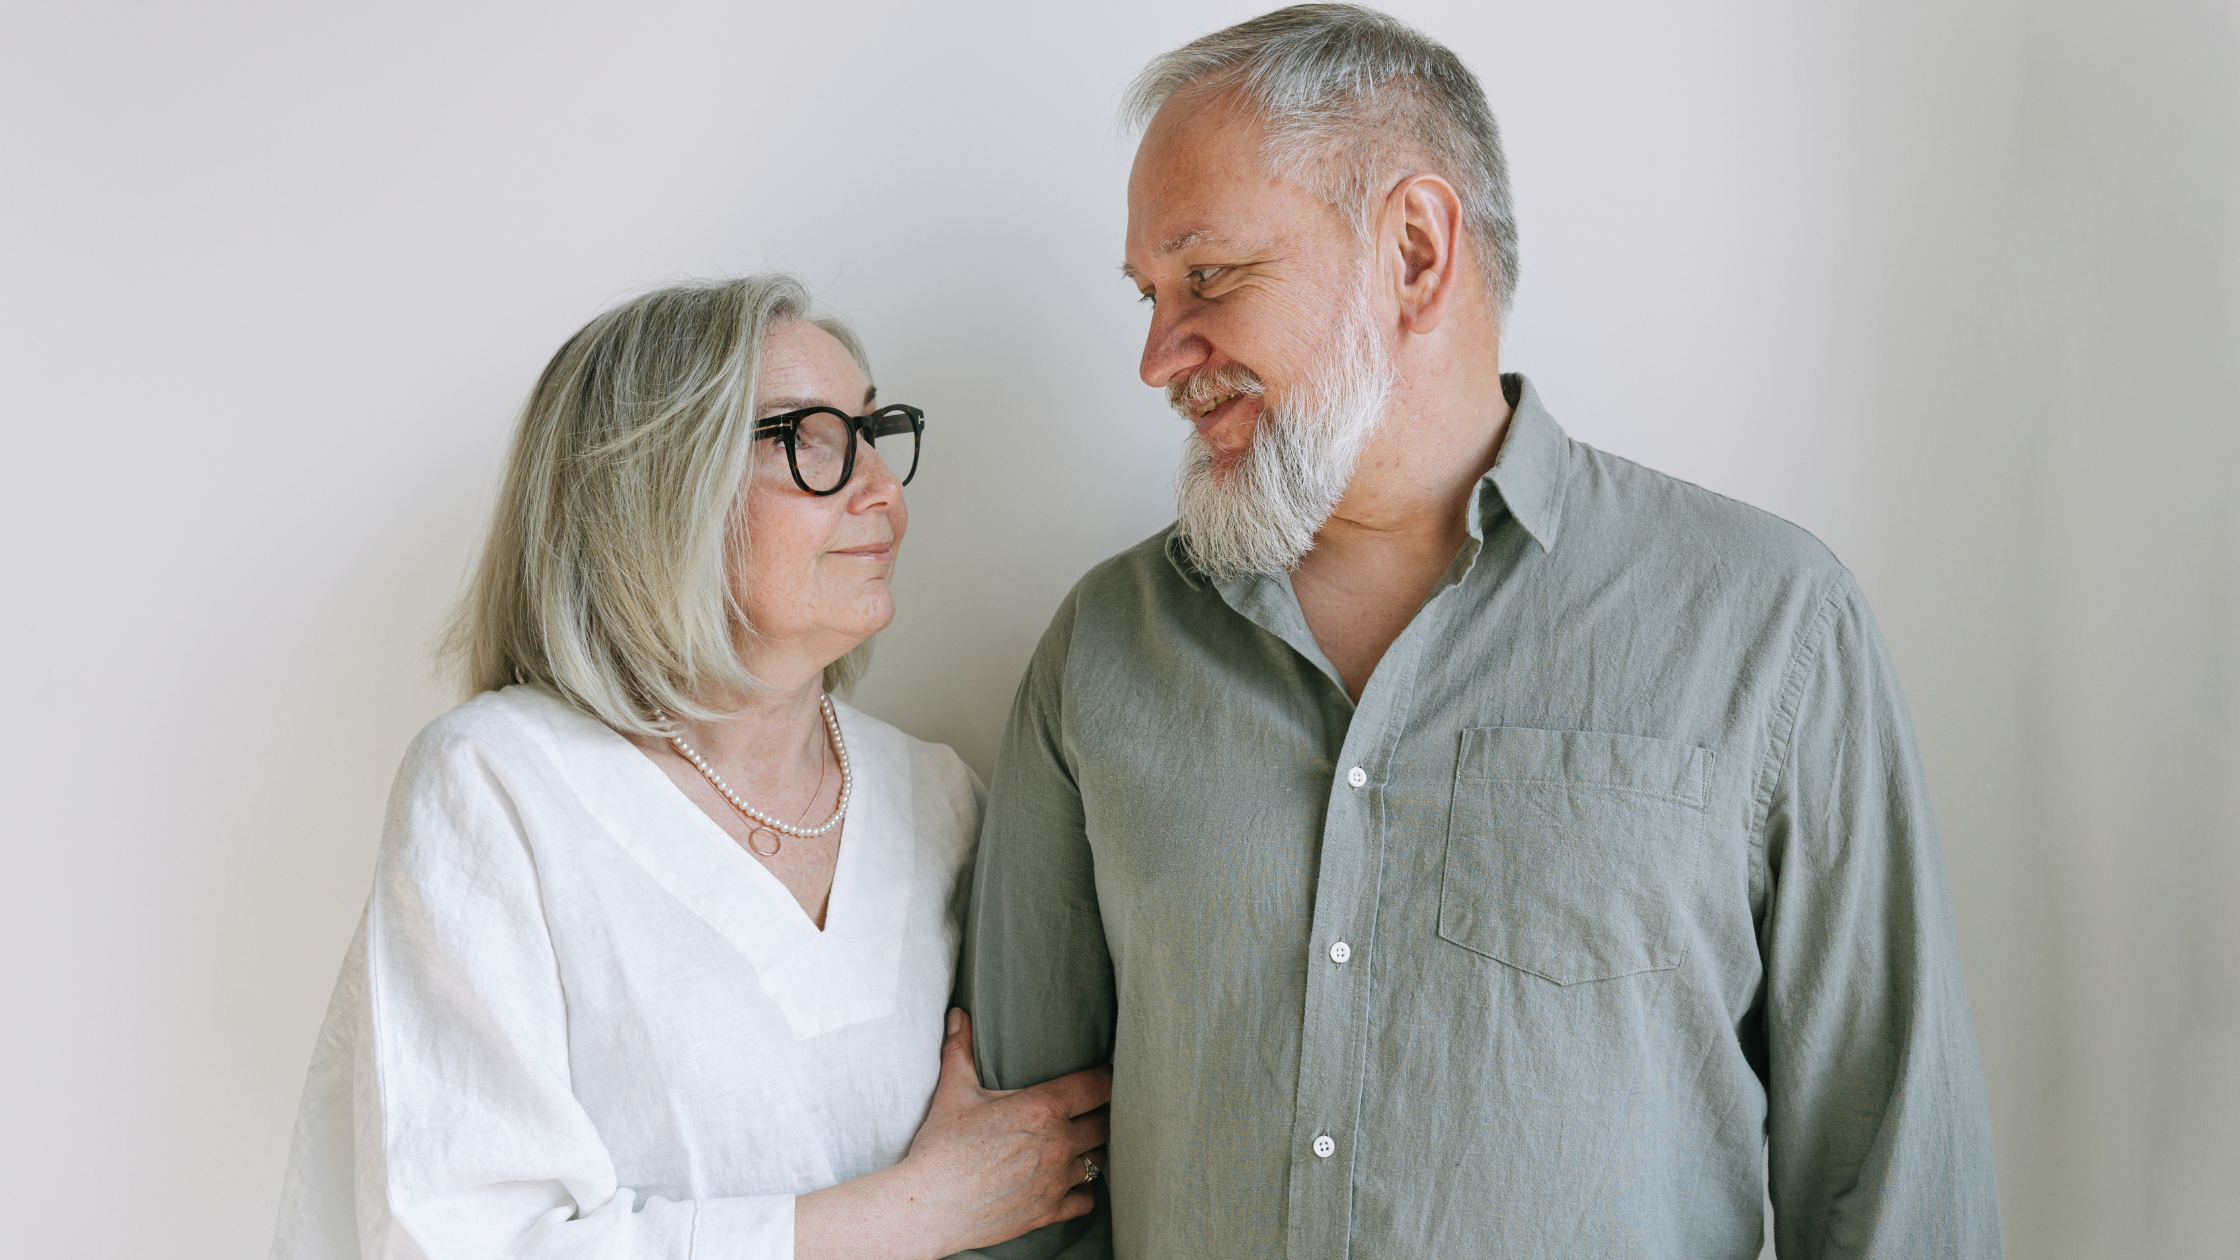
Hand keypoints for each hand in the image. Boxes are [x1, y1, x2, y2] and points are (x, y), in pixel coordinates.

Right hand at [899, 1008, 1110, 1254]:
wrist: (929, 1207)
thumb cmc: (941, 1148)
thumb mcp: (953, 1092)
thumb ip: (961, 1050)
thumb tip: (958, 1015)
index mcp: (1042, 1108)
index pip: (1098, 1085)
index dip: (1106, 1078)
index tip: (1104, 1076)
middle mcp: (1058, 1143)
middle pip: (1106, 1124)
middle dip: (1102, 1115)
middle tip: (1092, 1110)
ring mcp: (1057, 1180)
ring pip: (1099, 1161)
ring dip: (1093, 1151)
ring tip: (1083, 1144)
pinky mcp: (1049, 1211)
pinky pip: (1087, 1199)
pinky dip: (1084, 1189)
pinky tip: (1073, 1181)